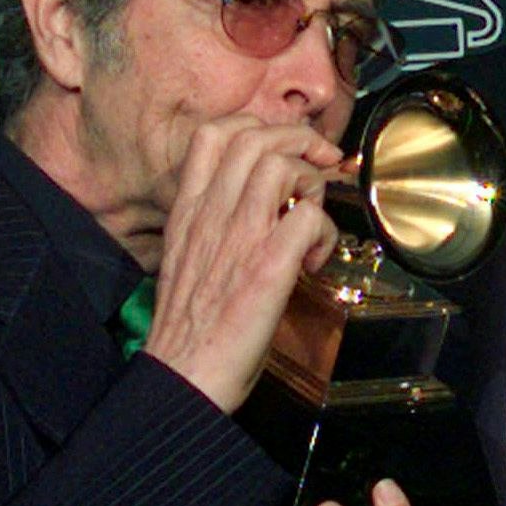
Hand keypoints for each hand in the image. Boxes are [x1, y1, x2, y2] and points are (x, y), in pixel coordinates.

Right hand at [141, 115, 342, 411]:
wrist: (181, 379)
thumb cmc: (190, 327)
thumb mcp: (185, 257)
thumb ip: (212, 222)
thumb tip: (256, 202)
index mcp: (189, 212)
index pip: (214, 133)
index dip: (260, 127)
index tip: (287, 150)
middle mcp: (211, 216)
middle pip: (255, 137)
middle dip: (300, 142)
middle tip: (320, 170)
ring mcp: (239, 239)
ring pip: (282, 166)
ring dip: (311, 183)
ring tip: (310, 217)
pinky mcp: (266, 270)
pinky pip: (308, 218)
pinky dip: (324, 233)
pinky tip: (314, 260)